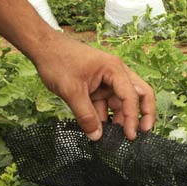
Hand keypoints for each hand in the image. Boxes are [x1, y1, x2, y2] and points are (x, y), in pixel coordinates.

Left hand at [33, 34, 155, 140]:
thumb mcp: (71, 90)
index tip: (130, 136)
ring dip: (121, 118)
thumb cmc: (58, 61)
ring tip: (115, 137)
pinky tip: (100, 129)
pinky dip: (106, 116)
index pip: (131, 96)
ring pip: (123, 102)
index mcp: (114, 69)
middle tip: (143, 133)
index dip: (133, 117)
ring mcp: (108, 80)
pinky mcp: (98, 86)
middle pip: (140, 94)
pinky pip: (107, 104)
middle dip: (143, 114)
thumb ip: (85, 115)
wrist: (43, 48)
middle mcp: (116, 73)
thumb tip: (96, 136)